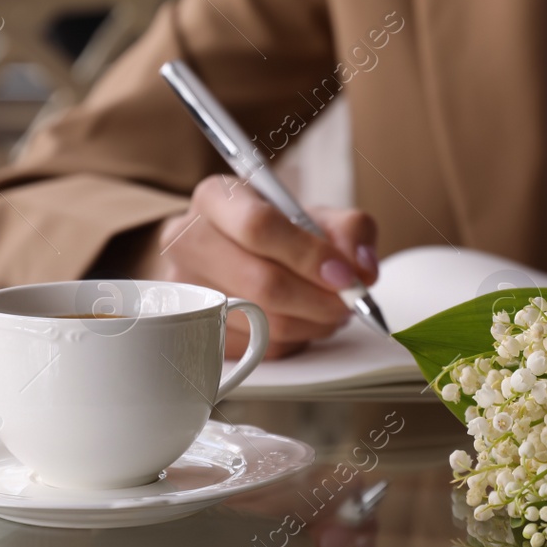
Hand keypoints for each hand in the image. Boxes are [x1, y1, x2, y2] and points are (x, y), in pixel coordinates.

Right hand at [134, 175, 377, 359]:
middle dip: (317, 299)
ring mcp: (184, 289)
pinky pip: (254, 349)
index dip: (308, 255)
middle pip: (259, 281)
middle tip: (349, 302)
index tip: (345, 276)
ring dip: (310, 324)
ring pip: (260, 321)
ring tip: (330, 311)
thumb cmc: (279, 234)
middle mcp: (186, 240)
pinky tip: (301, 323)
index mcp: (214, 198)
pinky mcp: (191, 329)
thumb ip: (350, 230)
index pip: (258, 226)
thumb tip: (362, 270)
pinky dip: (291, 341)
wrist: (237, 255)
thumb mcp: (317, 215)